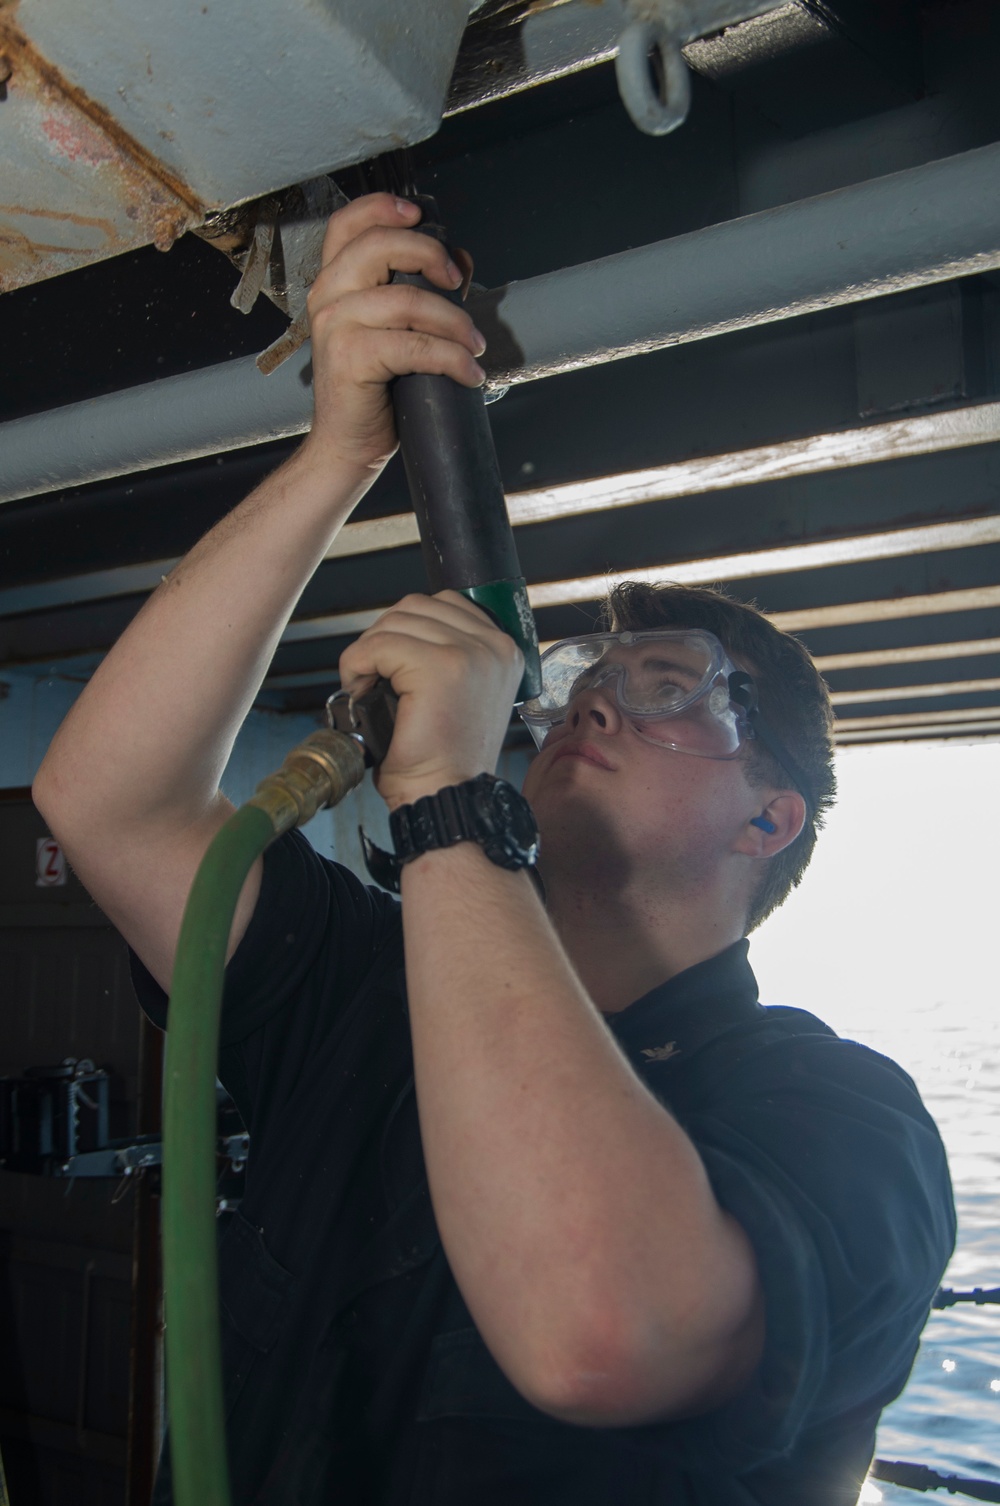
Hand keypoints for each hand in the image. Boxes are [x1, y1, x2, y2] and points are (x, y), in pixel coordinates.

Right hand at [301, 194, 485, 475]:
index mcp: (333, 281)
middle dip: (430, 255)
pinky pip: (414, 346)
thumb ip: (417, 290)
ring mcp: (335, 326)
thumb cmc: (373, 389)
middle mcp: (327, 295)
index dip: (384, 208)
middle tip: (458, 283)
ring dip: (454, 322)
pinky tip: (469, 373)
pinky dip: (451, 359)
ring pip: (408, 301)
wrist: (347, 444)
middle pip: (380, 246)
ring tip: (474, 346)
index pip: (349, 223)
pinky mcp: (350, 358)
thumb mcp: (394, 330)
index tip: (419, 215)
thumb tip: (460, 261)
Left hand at [339, 592, 523, 810]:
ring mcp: (471, 653)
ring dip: (369, 651)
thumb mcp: (458, 693)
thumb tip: (399, 627)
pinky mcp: (442, 666)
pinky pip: (379, 645)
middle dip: (384, 637)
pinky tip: (361, 691)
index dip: (406, 630)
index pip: (442, 604)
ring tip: (368, 686)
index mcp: (502, 650)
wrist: (446, 796)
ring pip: (395, 622)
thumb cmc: (444, 758)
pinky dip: (357, 664)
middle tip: (374, 678)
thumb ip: (445, 653)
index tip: (394, 666)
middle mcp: (494, 646)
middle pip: (415, 607)